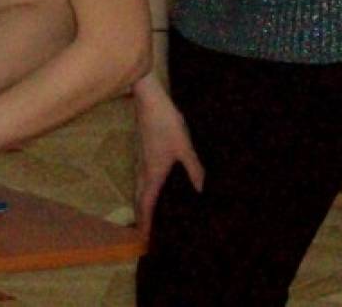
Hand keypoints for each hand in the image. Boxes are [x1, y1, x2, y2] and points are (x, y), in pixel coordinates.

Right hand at [133, 79, 203, 234]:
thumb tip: (202, 192)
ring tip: (148, 216)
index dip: (145, 222)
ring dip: (141, 203)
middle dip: (141, 216)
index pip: (146, 203)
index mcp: (153, 173)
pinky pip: (141, 178)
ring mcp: (141, 160)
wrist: (149, 100)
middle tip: (144, 233)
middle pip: (139, 198)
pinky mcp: (143, 152)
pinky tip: (153, 189)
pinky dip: (144, 190)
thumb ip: (194, 170)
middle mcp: (143, 170)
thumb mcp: (185, 147)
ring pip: (139, 188)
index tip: (143, 239)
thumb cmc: (166, 124)